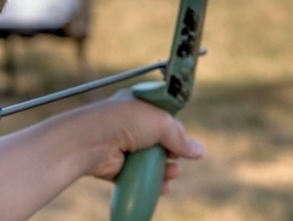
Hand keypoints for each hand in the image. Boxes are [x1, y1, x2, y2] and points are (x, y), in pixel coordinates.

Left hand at [80, 90, 205, 191]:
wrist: (93, 140)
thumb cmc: (125, 121)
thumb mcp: (162, 122)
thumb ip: (180, 137)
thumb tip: (199, 151)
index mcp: (138, 104)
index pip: (163, 116)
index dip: (175, 128)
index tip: (183, 139)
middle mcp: (130, 124)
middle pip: (159, 142)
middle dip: (172, 154)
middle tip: (176, 159)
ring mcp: (123, 146)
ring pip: (150, 162)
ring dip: (165, 171)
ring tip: (171, 175)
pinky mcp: (117, 167)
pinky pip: (138, 176)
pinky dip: (150, 183)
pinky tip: (162, 187)